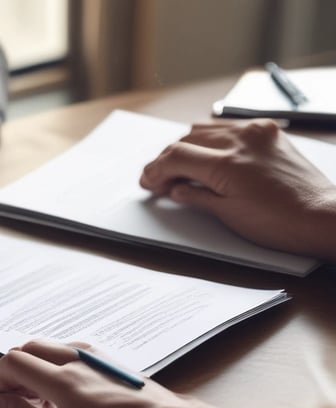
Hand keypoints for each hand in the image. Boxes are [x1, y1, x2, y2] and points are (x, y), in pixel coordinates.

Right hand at [0, 339, 294, 407]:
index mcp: (59, 376)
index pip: (8, 365)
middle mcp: (72, 356)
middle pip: (22, 351)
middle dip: (5, 377)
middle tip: (2, 406)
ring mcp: (89, 355)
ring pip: (43, 351)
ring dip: (26, 374)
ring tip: (29, 406)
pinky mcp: (103, 360)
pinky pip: (63, 356)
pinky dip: (47, 371)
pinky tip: (56, 399)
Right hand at [139, 119, 335, 259]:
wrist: (321, 217)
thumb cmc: (280, 223)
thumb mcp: (229, 214)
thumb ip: (196, 196)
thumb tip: (175, 188)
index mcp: (227, 164)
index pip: (176, 157)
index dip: (155, 169)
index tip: (148, 181)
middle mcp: (242, 141)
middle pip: (187, 140)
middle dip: (167, 159)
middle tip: (157, 178)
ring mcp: (257, 132)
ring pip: (205, 129)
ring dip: (187, 146)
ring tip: (179, 167)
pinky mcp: (269, 132)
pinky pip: (229, 127)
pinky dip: (211, 139)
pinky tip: (206, 154)